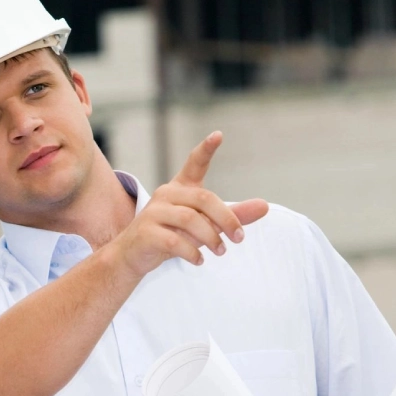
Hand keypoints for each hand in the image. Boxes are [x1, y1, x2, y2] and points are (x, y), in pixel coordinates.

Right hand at [107, 131, 268, 277]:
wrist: (130, 256)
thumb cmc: (171, 236)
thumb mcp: (204, 225)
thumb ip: (232, 216)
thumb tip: (265, 206)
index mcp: (180, 189)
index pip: (194, 164)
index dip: (205, 149)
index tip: (218, 135)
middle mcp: (165, 195)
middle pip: (203, 199)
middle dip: (226, 219)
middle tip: (239, 238)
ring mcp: (153, 212)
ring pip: (190, 220)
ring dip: (211, 238)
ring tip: (220, 252)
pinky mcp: (146, 232)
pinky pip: (175, 241)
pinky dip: (192, 252)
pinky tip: (200, 260)